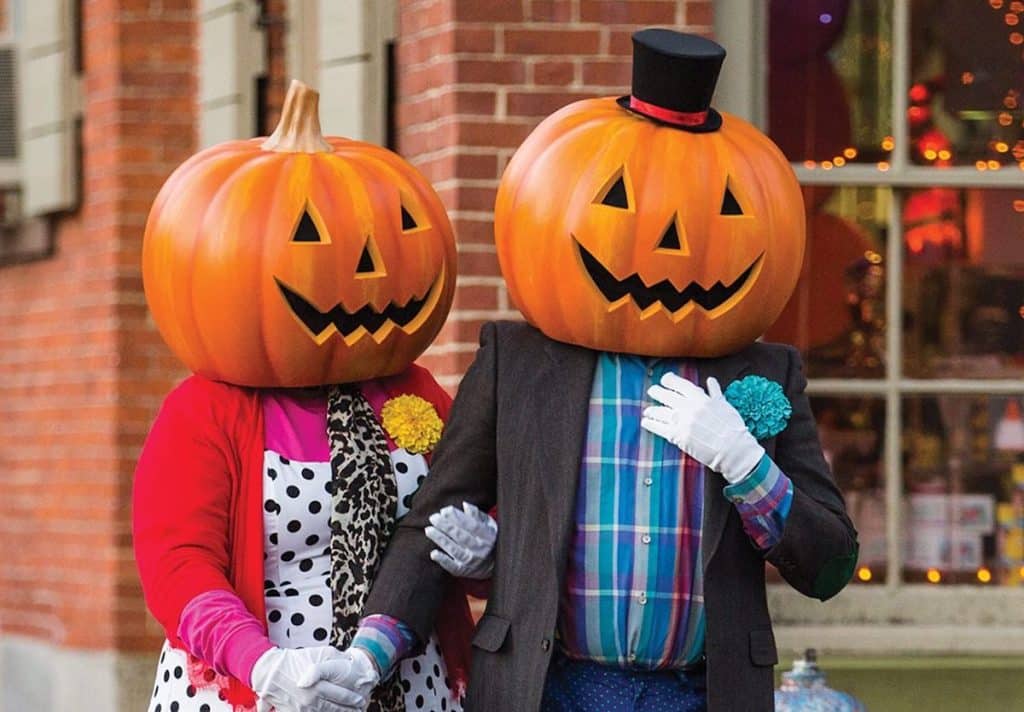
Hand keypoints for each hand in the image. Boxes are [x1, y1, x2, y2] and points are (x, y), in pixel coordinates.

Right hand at [251, 646, 367, 711]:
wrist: (269, 670)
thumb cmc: (293, 660)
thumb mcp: (318, 653)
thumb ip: (334, 659)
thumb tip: (348, 661)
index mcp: (318, 685)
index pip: (341, 695)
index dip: (352, 698)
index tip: (360, 700)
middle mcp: (311, 700)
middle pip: (334, 707)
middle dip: (348, 709)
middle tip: (358, 708)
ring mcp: (302, 708)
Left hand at [426, 501, 497, 578]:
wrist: (493, 565)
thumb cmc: (488, 539)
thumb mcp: (489, 525)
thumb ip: (477, 515)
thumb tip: (465, 505)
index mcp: (487, 536)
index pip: (472, 526)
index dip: (458, 518)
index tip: (445, 510)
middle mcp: (480, 549)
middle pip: (461, 536)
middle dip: (446, 526)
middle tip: (434, 517)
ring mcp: (471, 561)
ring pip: (454, 550)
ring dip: (441, 540)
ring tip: (429, 530)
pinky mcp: (463, 570)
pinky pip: (452, 566)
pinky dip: (443, 560)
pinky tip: (433, 553)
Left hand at [642, 374, 763, 483]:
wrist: (733, 449)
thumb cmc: (732, 428)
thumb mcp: (725, 405)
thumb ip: (715, 393)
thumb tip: (710, 380)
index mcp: (701, 398)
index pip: (680, 384)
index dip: (669, 380)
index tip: (664, 380)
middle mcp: (689, 407)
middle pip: (666, 396)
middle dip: (657, 392)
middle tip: (652, 391)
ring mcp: (682, 422)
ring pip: (660, 411)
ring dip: (652, 410)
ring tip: (648, 410)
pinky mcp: (677, 436)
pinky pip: (659, 428)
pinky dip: (650, 424)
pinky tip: (646, 422)